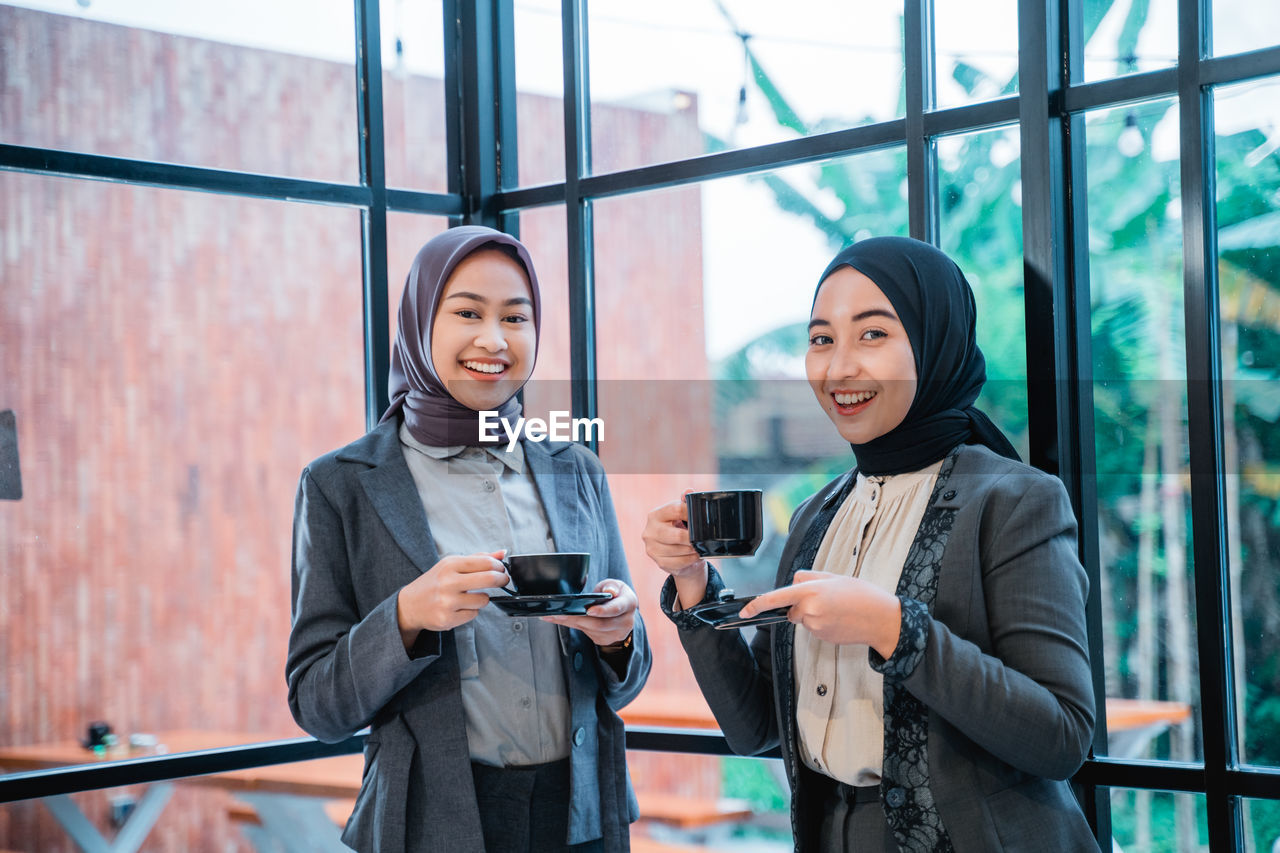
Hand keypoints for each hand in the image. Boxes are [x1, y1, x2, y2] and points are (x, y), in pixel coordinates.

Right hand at [396, 550, 509, 642]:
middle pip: (489, 579)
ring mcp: (447, 602)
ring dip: (483, 599)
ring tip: (470, 596)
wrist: (409, 605)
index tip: (502, 569)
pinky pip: (473, 614)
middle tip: (503, 580)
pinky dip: (471, 611)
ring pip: (483, 600)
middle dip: (501, 579)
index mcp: (450, 565)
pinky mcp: (447, 619)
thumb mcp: (451, 564)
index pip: (485, 562)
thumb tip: (502, 554)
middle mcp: (448, 582)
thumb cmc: (434, 582)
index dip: (499, 566)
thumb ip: (478, 558)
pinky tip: (460, 607)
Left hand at [542, 578, 636, 647]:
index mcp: (629, 603)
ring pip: (591, 630)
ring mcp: (615, 633)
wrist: (621, 610)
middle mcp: (625, 621)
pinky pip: (586, 634)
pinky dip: (572, 626)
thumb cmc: (616, 594)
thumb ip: (611, 586)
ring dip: (571, 622)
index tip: (588, 610)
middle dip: (578, 618)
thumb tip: (609, 591)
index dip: (602, 610)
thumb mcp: (615, 584)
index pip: (616, 609)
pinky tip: (560, 620)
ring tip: (554, 615)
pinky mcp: (605, 640)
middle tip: (560, 613)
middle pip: (600, 624)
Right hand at [642, 494, 708, 608]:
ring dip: (692, 549)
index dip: (691, 513)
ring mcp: (652, 548)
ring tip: (698, 546)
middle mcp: (649, 531)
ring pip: (679, 550)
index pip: (676, 510)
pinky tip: (694, 555)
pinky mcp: (658, 562)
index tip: (702, 518)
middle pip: (677, 535)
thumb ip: (684, 503)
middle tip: (700, 538)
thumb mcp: (682, 515)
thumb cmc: (680, 530)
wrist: (677, 554)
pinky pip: (679, 562)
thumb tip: (688, 491)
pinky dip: (690, 559)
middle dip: (692, 537)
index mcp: (654, 515)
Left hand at [739, 571, 901, 657]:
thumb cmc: (861, 595)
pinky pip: (814, 628)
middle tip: (827, 598)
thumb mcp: (834, 577)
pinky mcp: (823, 638)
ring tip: (837, 608)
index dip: (758, 605)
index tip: (745, 610)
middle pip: (792, 608)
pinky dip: (822, 623)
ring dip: (814, 613)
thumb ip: (809, 577)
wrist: (882, 619)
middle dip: (801, 604)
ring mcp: (816, 627)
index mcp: (811, 591)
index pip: (776, 598)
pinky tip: (839, 619)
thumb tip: (793, 582)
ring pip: (803, 618)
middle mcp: (810, 611)